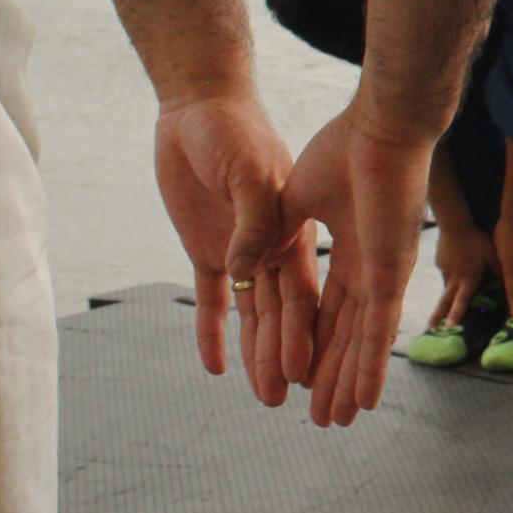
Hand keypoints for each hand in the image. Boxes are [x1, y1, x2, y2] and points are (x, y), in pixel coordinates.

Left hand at [153, 94, 317, 405]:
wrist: (201, 107)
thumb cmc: (234, 131)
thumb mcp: (247, 170)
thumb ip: (252, 220)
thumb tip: (245, 269)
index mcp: (294, 234)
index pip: (305, 298)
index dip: (309, 338)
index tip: (311, 377)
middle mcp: (273, 250)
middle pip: (282, 317)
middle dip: (288, 360)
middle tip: (289, 404)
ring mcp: (241, 252)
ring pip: (252, 315)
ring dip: (258, 354)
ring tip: (265, 397)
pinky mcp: (205, 249)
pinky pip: (211, 299)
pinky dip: (213, 332)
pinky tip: (216, 366)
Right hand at [282, 104, 433, 426]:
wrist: (378, 125)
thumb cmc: (342, 148)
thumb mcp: (288, 197)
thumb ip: (270, 234)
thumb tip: (242, 265)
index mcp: (339, 249)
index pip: (318, 310)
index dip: (304, 345)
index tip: (291, 379)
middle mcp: (363, 267)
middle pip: (340, 335)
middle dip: (328, 378)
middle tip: (320, 420)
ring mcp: (379, 272)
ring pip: (360, 342)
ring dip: (347, 383)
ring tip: (336, 422)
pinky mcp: (390, 271)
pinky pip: (380, 328)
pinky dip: (371, 365)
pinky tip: (365, 398)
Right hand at [429, 216, 494, 327]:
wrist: (455, 225)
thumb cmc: (478, 240)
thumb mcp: (492, 255)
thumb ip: (499, 271)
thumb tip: (509, 285)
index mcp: (468, 278)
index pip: (461, 300)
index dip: (456, 314)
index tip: (449, 327)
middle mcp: (454, 279)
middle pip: (444, 302)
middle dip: (437, 317)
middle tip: (429, 330)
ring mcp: (445, 272)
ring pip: (446, 290)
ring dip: (443, 302)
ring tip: (440, 313)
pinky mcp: (441, 264)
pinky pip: (447, 275)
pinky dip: (451, 278)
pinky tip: (456, 268)